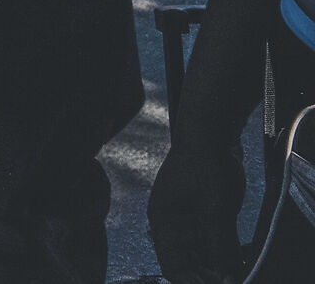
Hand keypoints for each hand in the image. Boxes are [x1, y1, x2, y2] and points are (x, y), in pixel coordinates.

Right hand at [148, 138, 247, 283]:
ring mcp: (185, 216)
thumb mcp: (215, 210)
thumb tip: (225, 276)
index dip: (193, 281)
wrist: (210, 133)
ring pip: (201, 251)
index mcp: (164, 222)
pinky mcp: (200, 211)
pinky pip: (210, 239)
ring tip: (239, 266)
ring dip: (219, 262)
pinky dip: (223, 249)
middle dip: (208, 273)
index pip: (172, 265)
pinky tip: (238, 253)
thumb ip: (218, 244)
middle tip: (233, 277)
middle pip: (187, 261)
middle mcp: (171, 222)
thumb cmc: (205, 165)